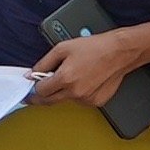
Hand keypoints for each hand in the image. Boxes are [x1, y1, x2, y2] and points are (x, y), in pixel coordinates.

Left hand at [28, 30, 147, 110]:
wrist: (119, 52)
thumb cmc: (94, 47)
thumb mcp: (62, 48)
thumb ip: (44, 63)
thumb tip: (31, 74)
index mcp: (66, 78)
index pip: (40, 91)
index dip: (35, 86)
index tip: (31, 87)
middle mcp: (76, 92)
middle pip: (50, 101)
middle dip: (41, 96)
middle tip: (37, 92)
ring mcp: (87, 99)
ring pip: (66, 100)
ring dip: (62, 92)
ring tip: (71, 75)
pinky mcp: (97, 102)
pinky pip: (80, 101)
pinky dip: (77, 93)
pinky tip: (83, 80)